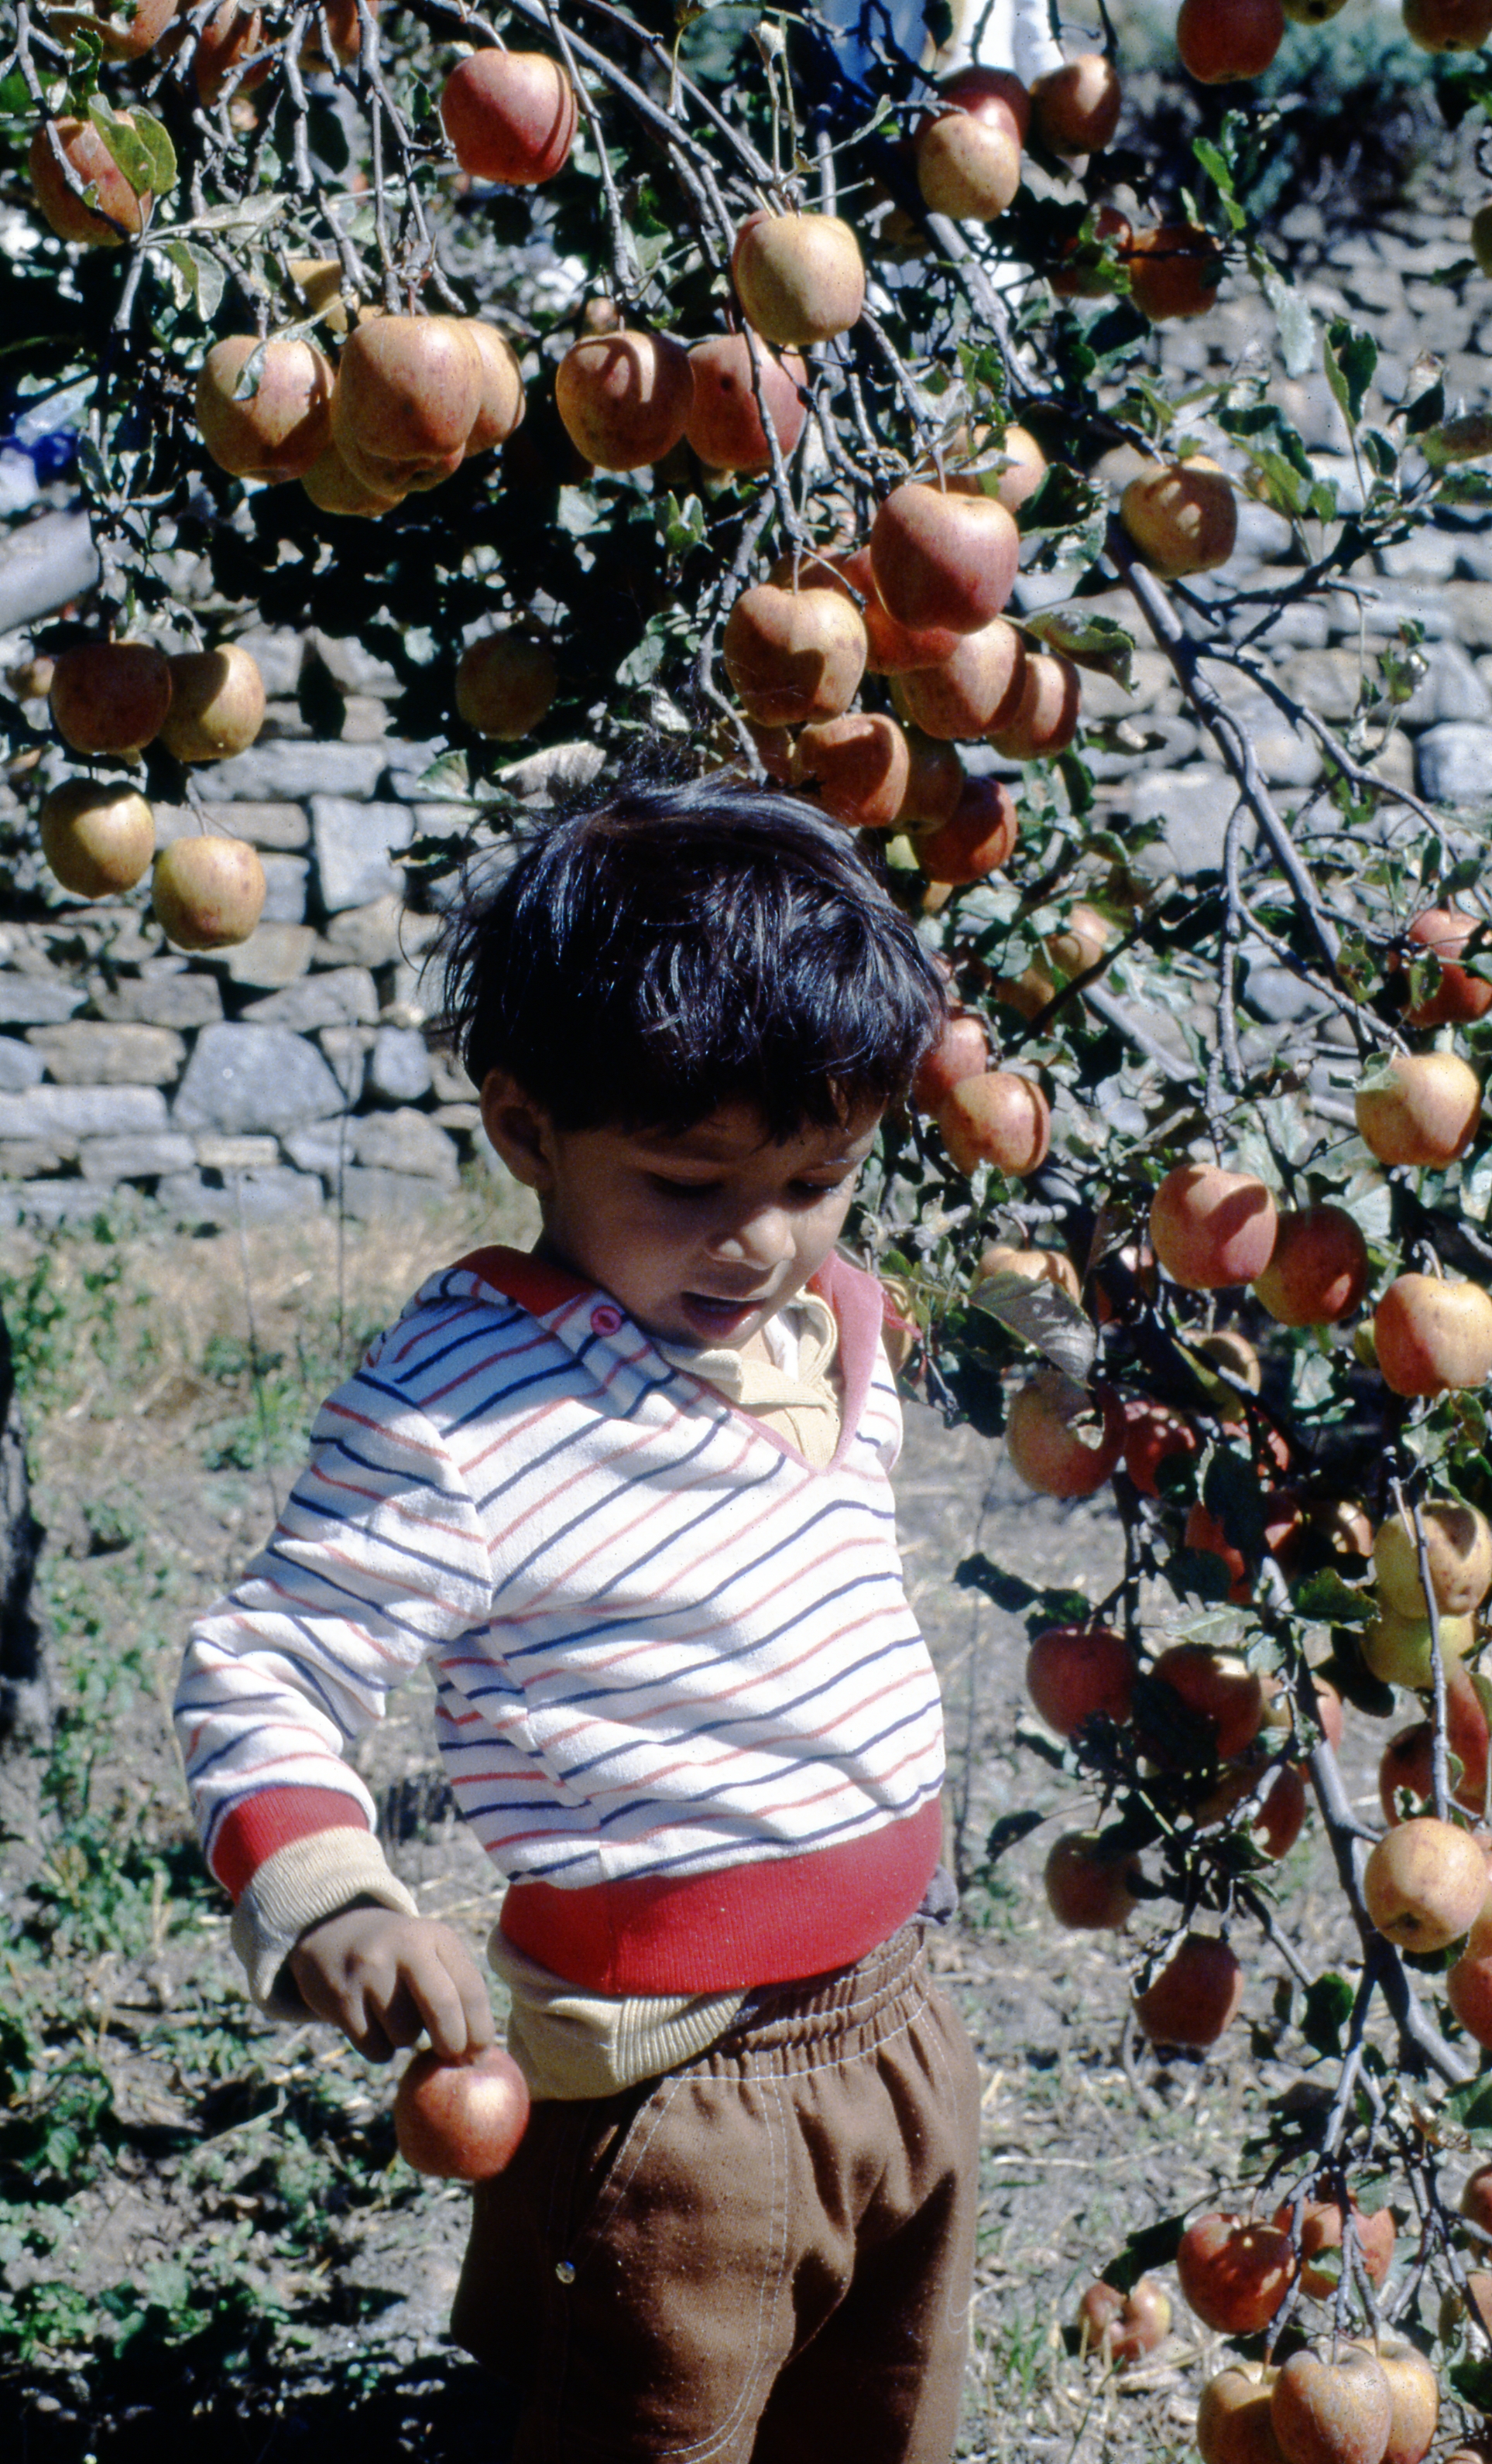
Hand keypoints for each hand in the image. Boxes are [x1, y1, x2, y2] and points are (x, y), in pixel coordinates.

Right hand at [288, 1904, 496, 2062]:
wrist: (334, 1936)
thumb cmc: (398, 1960)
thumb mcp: (430, 1954)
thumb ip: (456, 1992)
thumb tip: (479, 2057)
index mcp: (436, 1936)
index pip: (471, 1988)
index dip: (481, 2029)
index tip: (481, 2053)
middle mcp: (405, 1946)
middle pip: (443, 2008)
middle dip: (453, 2043)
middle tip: (452, 2056)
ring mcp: (370, 1970)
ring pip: (405, 2035)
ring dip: (405, 2040)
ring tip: (393, 2015)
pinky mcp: (342, 1996)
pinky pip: (375, 2048)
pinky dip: (379, 2049)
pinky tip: (370, 2023)